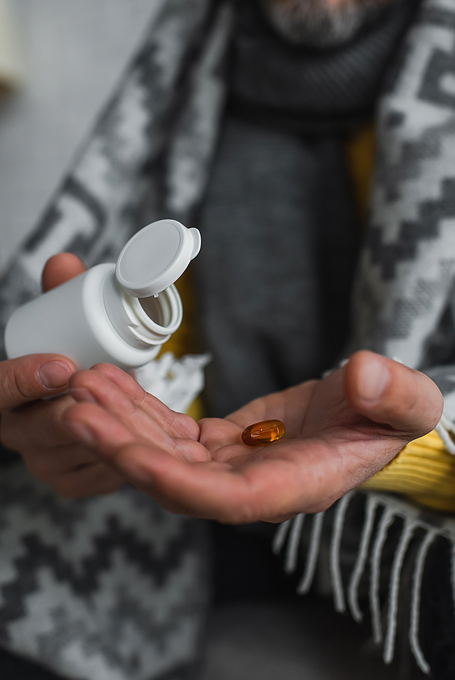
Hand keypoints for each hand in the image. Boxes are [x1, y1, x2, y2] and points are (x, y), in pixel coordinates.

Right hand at [0, 254, 126, 496]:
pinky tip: (150, 437)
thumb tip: (66, 262)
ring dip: (105, 433)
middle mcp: (17, 434)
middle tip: (104, 391)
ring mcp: (46, 463)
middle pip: (39, 429)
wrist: (75, 404)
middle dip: (72, 410)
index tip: (62, 364)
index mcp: (2, 395)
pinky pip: (98, 476)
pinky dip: (123, 455)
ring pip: (73, 453)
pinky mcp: (75, 482)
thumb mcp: (60, 328)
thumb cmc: (66, 360)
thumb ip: (60, 295)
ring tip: (137, 409)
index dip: (25, 379)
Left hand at [63, 352, 442, 521]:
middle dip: (125, 449)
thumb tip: (364, 376)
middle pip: (178, 480)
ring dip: (121, 424)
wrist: (372, 416)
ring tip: (83, 387)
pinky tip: (111, 383)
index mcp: (297, 485)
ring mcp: (233, 466)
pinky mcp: (222, 442)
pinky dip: (140, 409)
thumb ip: (395, 396)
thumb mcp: (409, 404)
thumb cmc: (393, 416)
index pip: (227, 500)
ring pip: (165, 454)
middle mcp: (254, 485)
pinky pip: (171, 431)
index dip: (177, 482)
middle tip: (78, 411)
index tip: (130, 456)